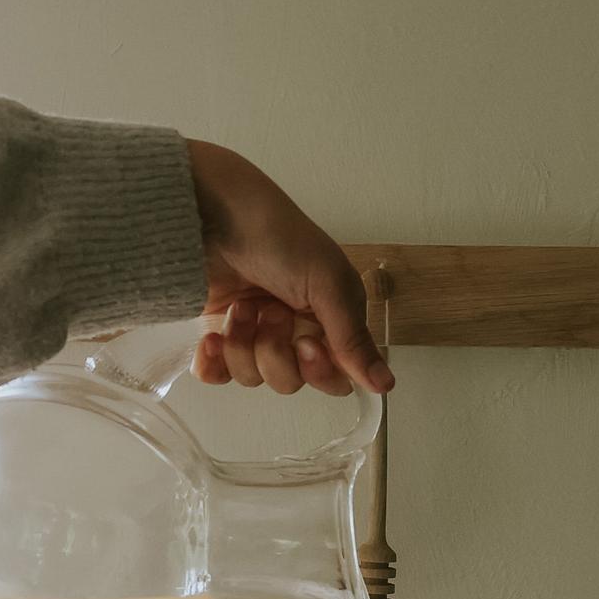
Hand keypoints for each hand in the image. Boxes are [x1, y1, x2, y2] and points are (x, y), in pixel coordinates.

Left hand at [185, 140, 391, 398]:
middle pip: (292, 381)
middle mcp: (295, 330)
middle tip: (269, 314)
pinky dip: (214, 364)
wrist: (212, 213)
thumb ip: (353, 339)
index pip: (334, 376)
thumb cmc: (277, 238)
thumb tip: (387, 385)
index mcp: (330, 319)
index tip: (305, 344)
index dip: (319, 371)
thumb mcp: (327, 283)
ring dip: (244, 347)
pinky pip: (218, 375)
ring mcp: (255, 332)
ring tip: (239, 308)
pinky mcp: (219, 334)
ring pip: (254, 378)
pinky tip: (212, 338)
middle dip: (276, 353)